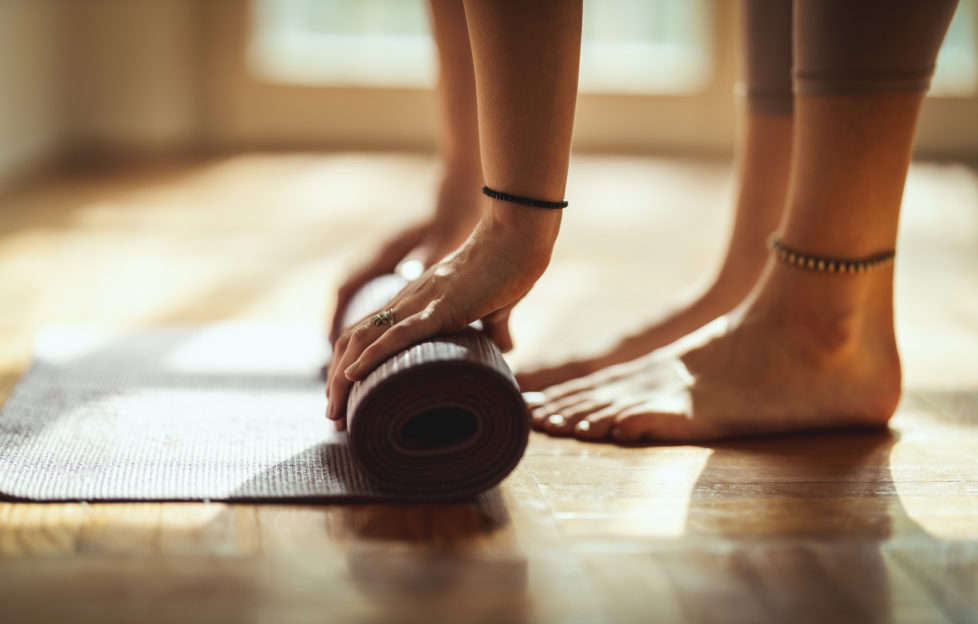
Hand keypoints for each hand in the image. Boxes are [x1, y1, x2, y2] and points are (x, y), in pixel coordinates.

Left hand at [326, 208, 559, 427]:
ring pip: (365, 339)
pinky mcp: (441, 307)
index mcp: (417, 302)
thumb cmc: (510, 266)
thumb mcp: (497, 305)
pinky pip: (399, 333)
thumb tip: (506, 348)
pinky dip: (372, 355)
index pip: (368, 333)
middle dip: (337, 380)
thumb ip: (494, 327)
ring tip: (335, 410)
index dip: (351, 364)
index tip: (348, 399)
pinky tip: (353, 375)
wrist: (518, 236)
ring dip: (343, 377)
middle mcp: (409, 301)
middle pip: (354, 340)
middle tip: (334, 416)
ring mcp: (421, 302)